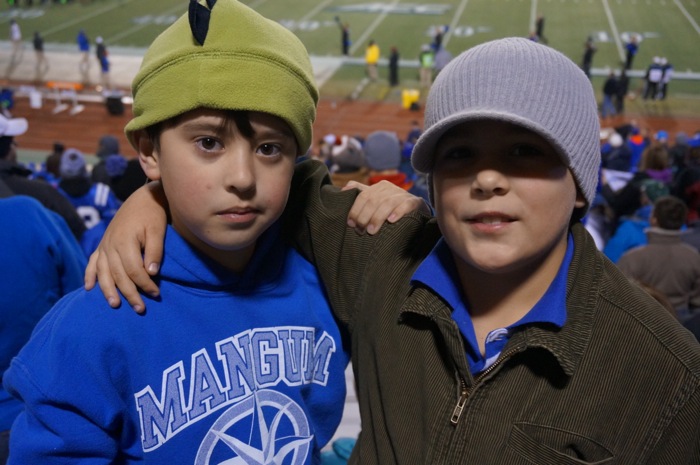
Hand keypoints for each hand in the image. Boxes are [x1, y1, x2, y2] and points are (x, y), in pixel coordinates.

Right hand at [84, 182, 167, 312]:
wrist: (142, 198)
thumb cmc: (153, 214)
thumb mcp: (158, 230)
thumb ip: (154, 251)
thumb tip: (151, 273)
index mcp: (124, 241)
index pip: (134, 270)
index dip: (145, 285)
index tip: (156, 294)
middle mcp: (110, 245)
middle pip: (118, 276)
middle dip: (130, 294)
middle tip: (140, 309)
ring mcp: (104, 245)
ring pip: (104, 273)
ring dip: (108, 290)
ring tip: (115, 305)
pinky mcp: (102, 244)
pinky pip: (92, 263)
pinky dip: (90, 276)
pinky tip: (89, 289)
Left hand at [343, 180, 429, 234]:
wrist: (418, 210)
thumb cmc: (392, 207)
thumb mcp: (377, 198)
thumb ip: (361, 193)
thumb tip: (344, 189)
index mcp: (379, 187)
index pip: (363, 196)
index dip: (355, 209)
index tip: (350, 223)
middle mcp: (390, 188)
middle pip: (373, 200)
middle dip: (364, 216)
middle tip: (360, 230)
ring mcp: (403, 194)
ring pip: (387, 203)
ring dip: (378, 217)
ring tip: (371, 230)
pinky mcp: (415, 202)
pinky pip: (406, 205)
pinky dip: (398, 212)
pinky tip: (391, 220)